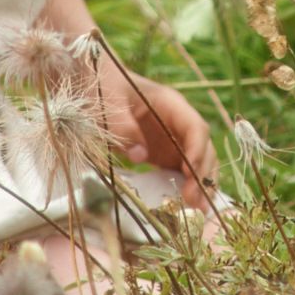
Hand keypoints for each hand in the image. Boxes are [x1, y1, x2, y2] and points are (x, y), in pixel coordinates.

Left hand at [100, 73, 219, 208]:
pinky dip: (186, 187)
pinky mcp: (163, 153)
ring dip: (200, 184)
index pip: (195, 127)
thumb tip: (141, 156)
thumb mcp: (110, 105)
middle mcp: (178, 122)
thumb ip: (124, 128)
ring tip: (197, 211)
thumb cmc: (104, 88)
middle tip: (195, 201)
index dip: (197, 150)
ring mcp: (172, 139)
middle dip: (203, 174)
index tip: (190, 173)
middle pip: (203, 148)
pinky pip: (181, 171)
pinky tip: (184, 207)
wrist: (91, 83)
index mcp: (171, 104)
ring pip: (197, 162)